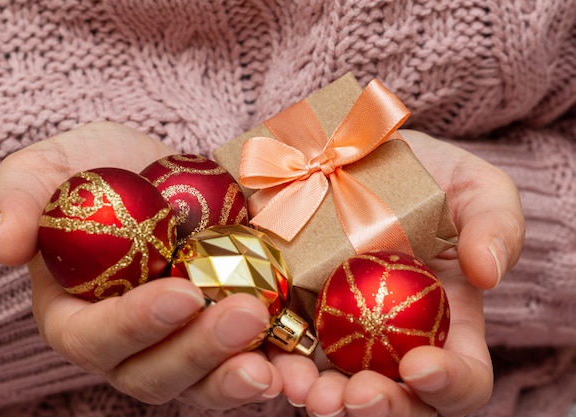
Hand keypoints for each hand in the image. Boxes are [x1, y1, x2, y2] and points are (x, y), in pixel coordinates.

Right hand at [0, 122, 282, 408]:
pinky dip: (281, 370)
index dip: (133, 325)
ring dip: (244, 379)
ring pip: (207, 384)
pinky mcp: (230, 336)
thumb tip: (2, 248)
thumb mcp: (51, 166)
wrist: (165, 173)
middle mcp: (131, 345)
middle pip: (157, 373)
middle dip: (201, 353)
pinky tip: (307, 367)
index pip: (96, 338)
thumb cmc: (102, 170)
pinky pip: (254, 366)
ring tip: (284, 366)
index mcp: (80, 316)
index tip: (177, 295)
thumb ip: (20, 199)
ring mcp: (184, 346)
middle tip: (244, 314)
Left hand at [268, 129, 524, 416]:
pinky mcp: (291, 313)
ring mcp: (338, 331)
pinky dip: (272, 364)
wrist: (349, 153)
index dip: (449, 384)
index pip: (461, 377)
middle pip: (395, 400)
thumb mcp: (471, 186)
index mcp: (445, 322)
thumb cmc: (422, 175)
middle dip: (378, 409)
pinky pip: (281, 353)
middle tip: (355, 396)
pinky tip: (261, 360)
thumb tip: (489, 272)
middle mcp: (392, 339)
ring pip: (333, 388)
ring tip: (302, 387)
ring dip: (319, 398)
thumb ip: (494, 222)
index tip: (421, 367)